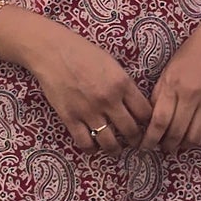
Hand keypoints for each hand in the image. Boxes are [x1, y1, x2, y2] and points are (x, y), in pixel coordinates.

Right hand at [13, 18, 152, 155]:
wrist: (52, 51)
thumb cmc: (82, 52)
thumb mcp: (112, 64)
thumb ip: (124, 84)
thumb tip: (134, 104)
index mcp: (122, 84)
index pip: (145, 113)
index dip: (149, 123)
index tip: (146, 126)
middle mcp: (108, 100)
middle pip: (131, 131)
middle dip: (136, 140)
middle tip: (135, 142)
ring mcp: (89, 111)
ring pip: (110, 142)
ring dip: (116, 149)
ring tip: (116, 149)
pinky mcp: (70, 118)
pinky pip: (85, 142)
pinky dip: (92, 149)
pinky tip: (94, 148)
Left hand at [141, 6, 200, 154]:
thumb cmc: (194, 50)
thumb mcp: (171, 68)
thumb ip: (161, 92)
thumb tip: (152, 116)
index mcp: (174, 85)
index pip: (159, 121)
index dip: (151, 139)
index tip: (145, 146)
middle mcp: (192, 96)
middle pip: (177, 133)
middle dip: (167, 146)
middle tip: (163, 148)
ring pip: (196, 136)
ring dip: (185, 145)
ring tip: (179, 144)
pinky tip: (196, 133)